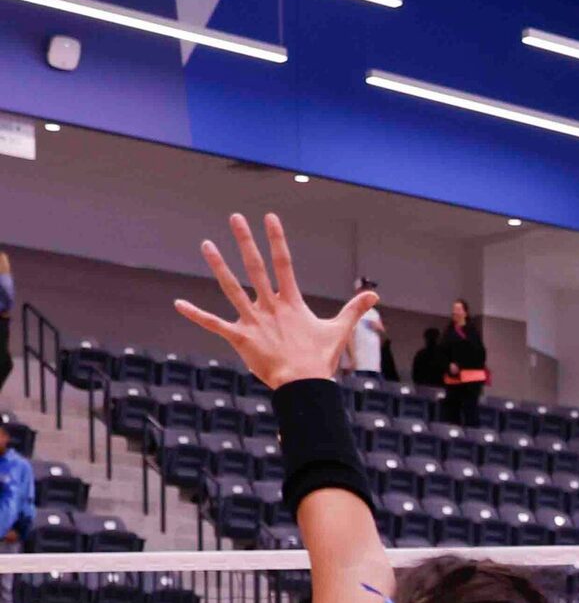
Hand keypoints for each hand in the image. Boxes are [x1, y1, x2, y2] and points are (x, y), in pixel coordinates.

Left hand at [173, 213, 377, 389]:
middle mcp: (270, 306)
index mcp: (291, 302)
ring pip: (232, 288)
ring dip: (218, 266)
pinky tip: (178, 303)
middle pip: (255, 267)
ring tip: (206, 244)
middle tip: (235, 218)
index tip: (270, 218)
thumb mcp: (339, 330)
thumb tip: (375, 296)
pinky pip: (215, 324)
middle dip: (245, 241)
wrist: (304, 385)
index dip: (277, 239)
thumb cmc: (320, 359)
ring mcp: (253, 321)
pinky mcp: (240, 338)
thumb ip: (353, 310)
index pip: (284, 263)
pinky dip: (196, 314)